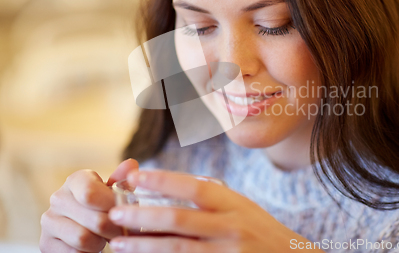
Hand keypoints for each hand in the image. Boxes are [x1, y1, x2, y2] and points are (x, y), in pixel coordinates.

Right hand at [40, 159, 138, 252]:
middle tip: (122, 231)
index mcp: (76, 180)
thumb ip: (122, 179)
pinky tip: (92, 246)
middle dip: (114, 229)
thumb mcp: (113, 192)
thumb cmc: (102, 205)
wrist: (82, 227)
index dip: (111, 206)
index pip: (90, 192)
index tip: (124, 212)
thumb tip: (131, 164)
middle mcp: (58, 197)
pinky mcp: (45, 243)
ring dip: (101, 242)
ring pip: (83, 238)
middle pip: (94, 219)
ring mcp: (49, 220)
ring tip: (105, 237)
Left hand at [108, 170, 324, 252]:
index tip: (136, 176)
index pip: (195, 187)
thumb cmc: (260, 229)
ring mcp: (227, 252)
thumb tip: (171, 184)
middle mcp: (231, 226)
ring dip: (144, 244)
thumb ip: (212, 197)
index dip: (164, 180)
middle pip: (180, 218)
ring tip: (118, 241)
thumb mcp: (241, 206)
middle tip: (115, 212)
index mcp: (234, 203)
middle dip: (143, 214)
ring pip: (177, 247)